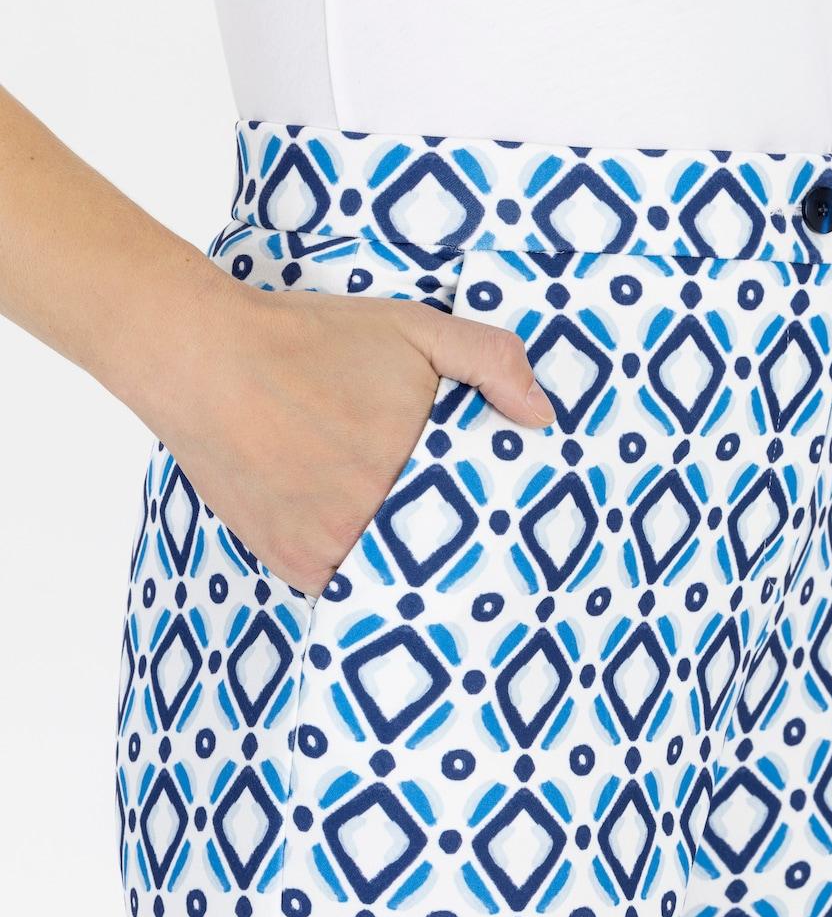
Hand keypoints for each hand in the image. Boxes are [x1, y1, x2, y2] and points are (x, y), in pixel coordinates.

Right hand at [147, 278, 555, 596]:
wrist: (204, 359)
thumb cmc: (310, 339)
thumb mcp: (414, 327)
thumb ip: (490, 360)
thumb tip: (542, 417)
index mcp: (418, 467)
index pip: (481, 518)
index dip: (492, 521)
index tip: (503, 526)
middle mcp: (377, 517)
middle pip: (437, 555)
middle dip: (453, 551)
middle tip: (474, 552)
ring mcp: (331, 547)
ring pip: (392, 578)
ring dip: (407, 570)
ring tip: (428, 561)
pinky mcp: (292, 563)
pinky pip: (343, 589)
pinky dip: (357, 575)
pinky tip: (367, 555)